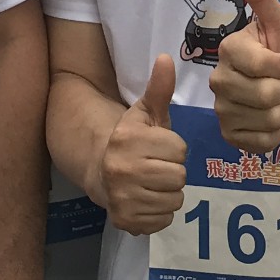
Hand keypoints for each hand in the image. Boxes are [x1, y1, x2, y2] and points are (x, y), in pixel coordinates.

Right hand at [99, 55, 187, 234]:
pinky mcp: (125, 221)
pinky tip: (147, 200)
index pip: (179, 149)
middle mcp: (121, 169)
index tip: (159, 147)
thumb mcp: (145, 113)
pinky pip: (163, 221)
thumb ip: (159, 89)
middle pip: (179, 177)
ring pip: (174, 200)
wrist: (100, 170)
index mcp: (128, 139)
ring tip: (152, 183)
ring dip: (168, 193)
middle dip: (173, 172)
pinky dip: (160, 213)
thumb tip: (166, 58)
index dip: (174, 148)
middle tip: (157, 167)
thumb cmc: (132, 140)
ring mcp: (122, 197)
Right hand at [208, 0, 279, 153]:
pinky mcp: (231, 137)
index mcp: (228, 50)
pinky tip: (271, 121)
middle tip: (279, 82)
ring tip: (277, 101)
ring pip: (264, 119)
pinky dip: (275, 134)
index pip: (261, 65)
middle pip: (263, 95)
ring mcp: (222, 111)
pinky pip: (260, 142)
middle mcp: (217, 81)